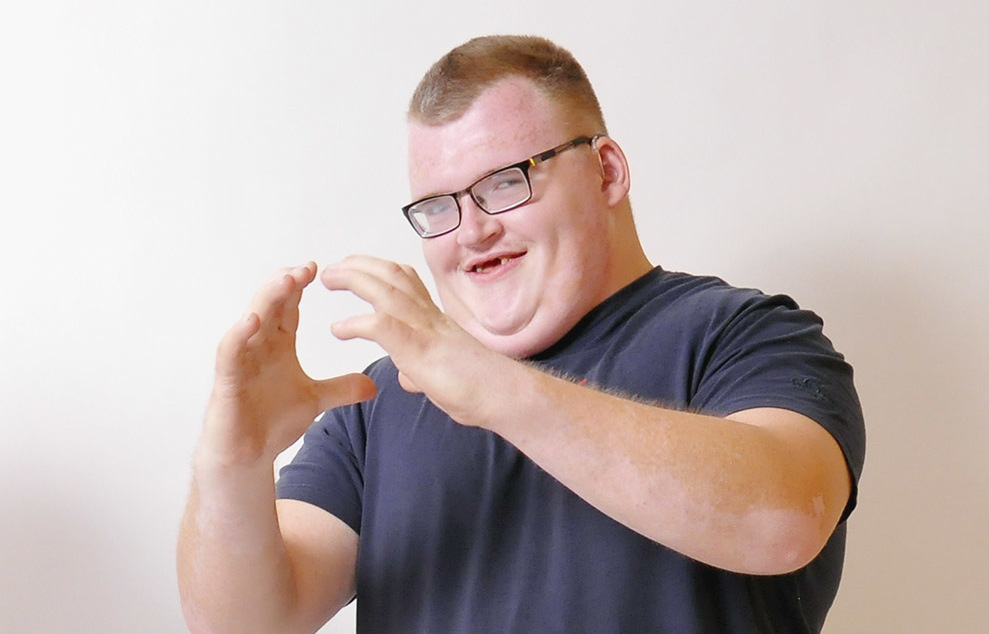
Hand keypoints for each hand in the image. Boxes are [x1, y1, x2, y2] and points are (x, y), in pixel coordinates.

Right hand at [201, 262, 376, 465]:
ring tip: (287, 280)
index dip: (300, 286)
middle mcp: (257, 346)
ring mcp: (241, 360)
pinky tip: (253, 319)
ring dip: (268, 298)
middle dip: (287, 283)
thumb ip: (342, 388)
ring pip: (251, 318)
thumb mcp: (316, 400)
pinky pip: (230, 351)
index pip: (288, 307)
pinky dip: (239, 333)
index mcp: (277, 345)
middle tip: (307, 268)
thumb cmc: (271, 422)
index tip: (320, 268)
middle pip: (271, 304)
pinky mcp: (227, 379)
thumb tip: (373, 384)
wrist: (249, 456)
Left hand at [321, 256, 500, 424]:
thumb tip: (409, 376)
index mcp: (435, 319)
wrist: (503, 395)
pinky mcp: (419, 349)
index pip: (407, 281)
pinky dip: (357, 323)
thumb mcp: (441, 374)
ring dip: (354, 279)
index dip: (380, 270)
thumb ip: (421, 370)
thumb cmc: (479, 387)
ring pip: (386, 290)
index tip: (357, 268)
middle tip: (334, 266)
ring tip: (330, 278)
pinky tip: (339, 328)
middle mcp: (430, 316)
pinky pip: (383, 326)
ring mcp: (425, 330)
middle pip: (393, 275)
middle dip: (361, 265)